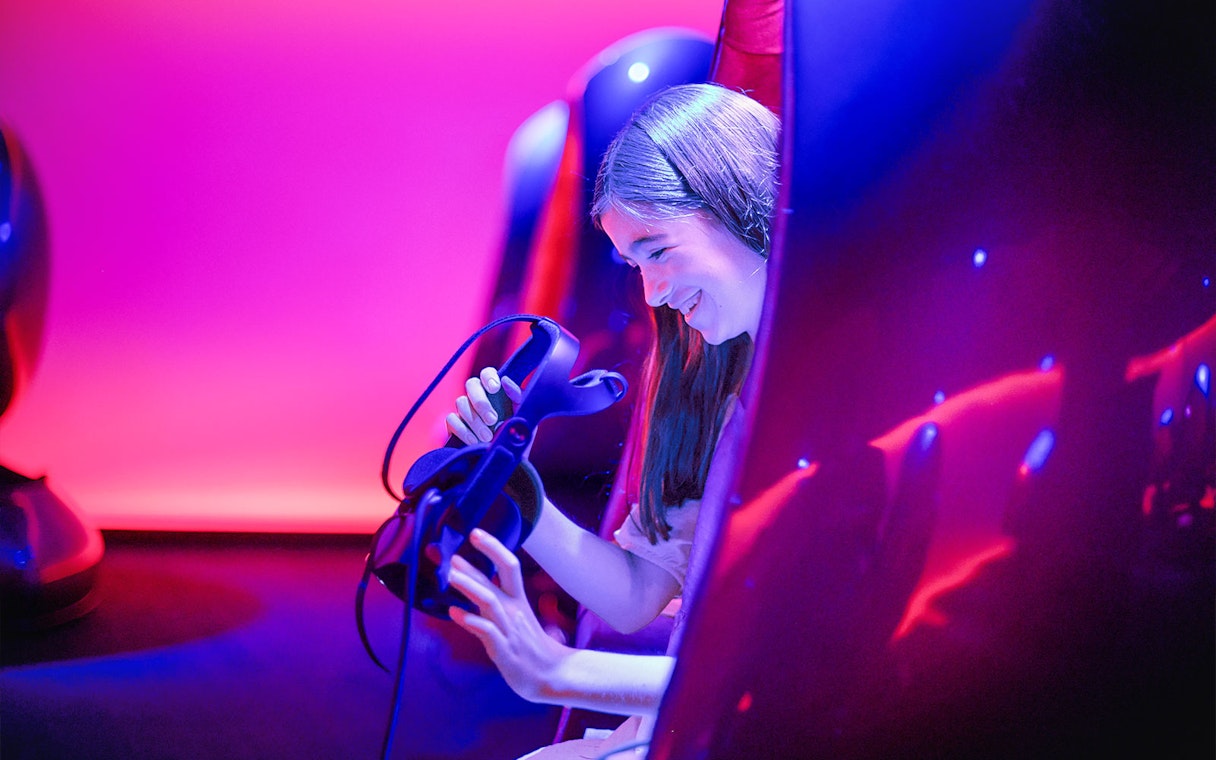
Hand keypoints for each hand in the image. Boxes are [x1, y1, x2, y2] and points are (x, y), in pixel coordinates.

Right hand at [445, 367, 523, 444]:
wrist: (508, 461)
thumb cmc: (517, 435)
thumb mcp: (524, 416)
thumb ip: (518, 397)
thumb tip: (505, 380)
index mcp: (496, 392)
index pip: (487, 373)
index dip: (488, 377)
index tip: (495, 388)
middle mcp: (479, 398)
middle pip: (471, 384)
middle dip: (481, 401)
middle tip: (493, 420)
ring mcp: (465, 411)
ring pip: (461, 402)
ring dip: (475, 420)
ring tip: (488, 437)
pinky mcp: (455, 426)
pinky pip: (452, 420)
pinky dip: (463, 430)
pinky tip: (475, 441)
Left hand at [446, 528, 568, 703]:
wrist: (550, 675)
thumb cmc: (531, 646)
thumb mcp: (516, 618)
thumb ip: (498, 603)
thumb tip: (476, 591)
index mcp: (518, 600)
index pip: (510, 565)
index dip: (493, 547)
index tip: (476, 533)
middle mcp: (514, 610)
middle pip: (498, 579)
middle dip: (475, 564)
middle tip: (452, 553)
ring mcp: (509, 629)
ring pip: (490, 602)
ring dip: (470, 587)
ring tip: (450, 576)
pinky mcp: (503, 649)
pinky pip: (487, 632)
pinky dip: (470, 621)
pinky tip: (454, 613)